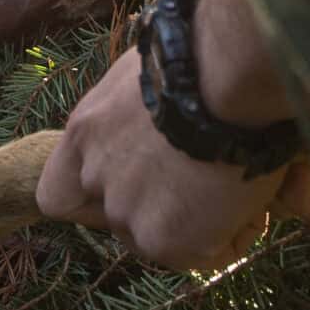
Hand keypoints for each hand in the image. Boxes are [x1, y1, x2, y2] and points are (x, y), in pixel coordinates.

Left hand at [37, 48, 309, 270]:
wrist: (224, 74)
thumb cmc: (198, 56)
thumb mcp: (144, 76)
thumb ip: (134, 113)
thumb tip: (158, 123)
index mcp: (84, 131)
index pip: (56, 194)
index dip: (88, 203)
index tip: (123, 193)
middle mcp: (94, 175)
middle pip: (117, 219)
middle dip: (159, 211)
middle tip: (205, 189)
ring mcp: (124, 212)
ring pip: (162, 239)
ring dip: (197, 224)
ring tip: (240, 189)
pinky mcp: (162, 240)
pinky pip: (203, 253)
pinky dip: (229, 237)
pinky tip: (253, 207)